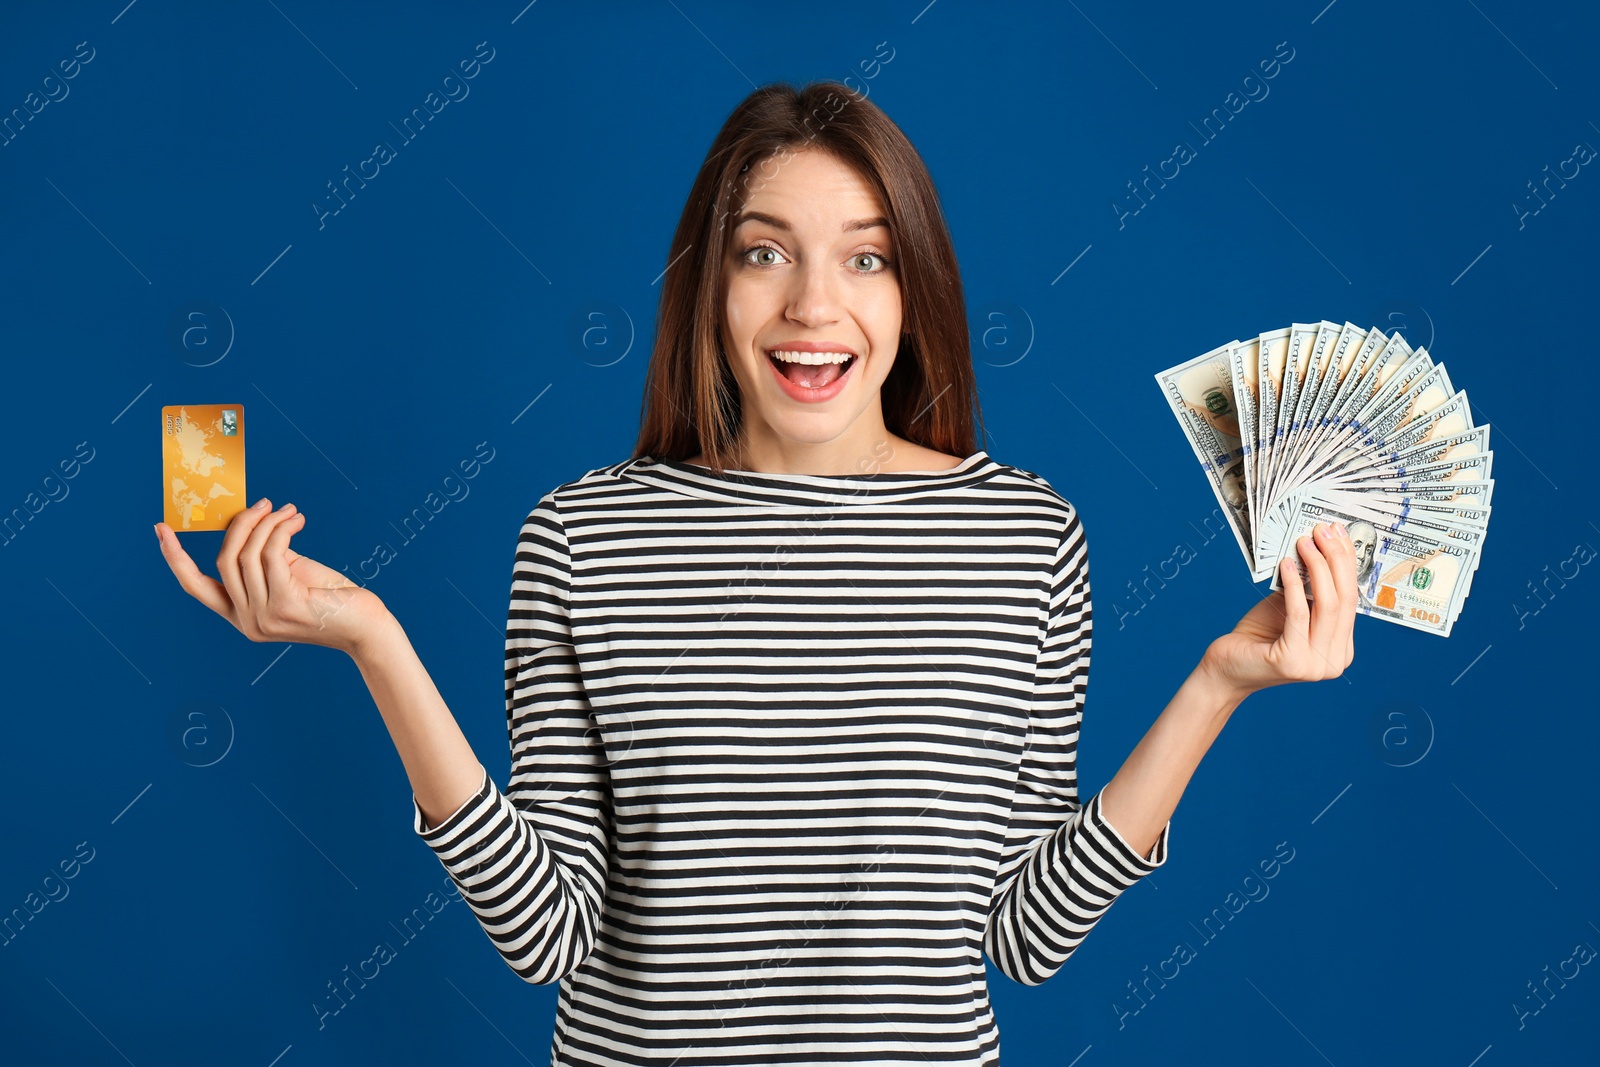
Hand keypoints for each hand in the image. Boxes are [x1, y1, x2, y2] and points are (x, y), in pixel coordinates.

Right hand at [155, 498, 389, 656]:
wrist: (366, 627)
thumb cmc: (331, 599)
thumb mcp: (289, 576)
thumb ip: (264, 557)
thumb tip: (250, 521)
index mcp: (241, 616)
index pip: (196, 587)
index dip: (175, 558)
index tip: (161, 528)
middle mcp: (247, 621)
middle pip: (223, 560)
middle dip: (239, 525)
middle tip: (262, 503)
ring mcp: (264, 617)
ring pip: (247, 555)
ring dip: (267, 523)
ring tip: (288, 510)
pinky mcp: (286, 605)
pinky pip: (272, 554)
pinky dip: (281, 530)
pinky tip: (297, 520)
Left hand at [1199, 521, 1357, 700]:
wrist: (1226, 668)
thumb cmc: (1259, 635)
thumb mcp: (1290, 607)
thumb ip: (1309, 588)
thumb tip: (1320, 545)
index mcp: (1342, 648)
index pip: (1352, 599)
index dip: (1347, 563)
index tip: (1338, 533)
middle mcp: (1335, 661)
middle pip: (1344, 600)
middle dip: (1335, 559)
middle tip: (1322, 531)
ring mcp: (1315, 665)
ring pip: (1327, 605)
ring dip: (1317, 567)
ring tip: (1304, 542)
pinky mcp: (1292, 662)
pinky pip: (1298, 614)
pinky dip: (1293, 586)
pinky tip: (1285, 565)